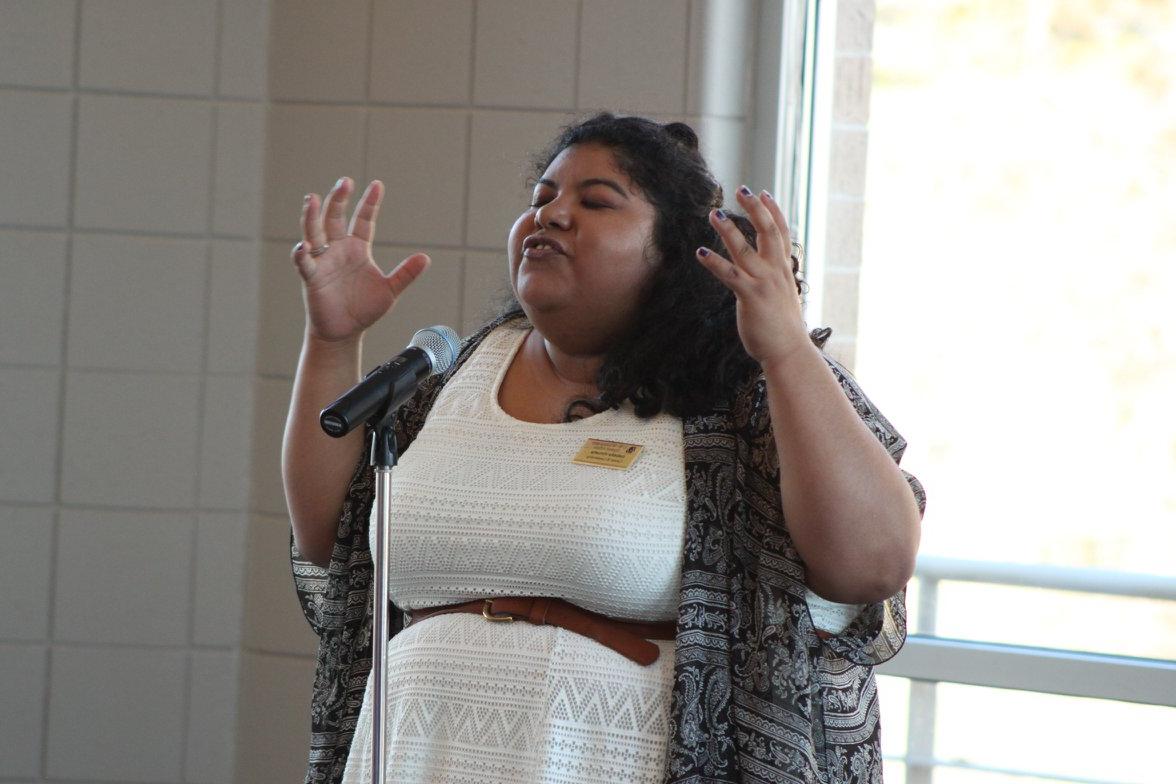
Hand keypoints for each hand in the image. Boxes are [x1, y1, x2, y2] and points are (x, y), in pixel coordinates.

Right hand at [292, 177, 429, 342]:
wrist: (344, 332)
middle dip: (338, 199)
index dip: (369, 203)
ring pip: (314, 232)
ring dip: (312, 216)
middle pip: (335, 217)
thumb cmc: (364, 309)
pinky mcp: (312, 278)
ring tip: (311, 199)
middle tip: (344, 181)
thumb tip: (426, 258)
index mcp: (357, 248)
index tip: (377, 185)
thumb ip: (405, 274)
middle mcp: (338, 249)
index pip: (363, 219)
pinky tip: (303, 245)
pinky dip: (302, 254)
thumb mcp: (390, 290)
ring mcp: (323, 261)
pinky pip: (305, 262)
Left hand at [695, 187, 808, 365]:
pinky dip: (714, 262)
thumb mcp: (783, 296)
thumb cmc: (783, 328)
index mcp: (784, 270)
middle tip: (742, 189)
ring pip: (744, 249)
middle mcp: (776, 271)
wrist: (788, 351)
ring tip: (713, 213)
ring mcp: (764, 282)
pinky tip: (700, 252)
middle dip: (755, 208)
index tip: (762, 193)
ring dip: (728, 229)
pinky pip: (730, 275)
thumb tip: (772, 274)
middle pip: (767, 231)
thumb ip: (776, 280)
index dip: (773, 211)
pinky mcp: (751, 297)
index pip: (781, 233)